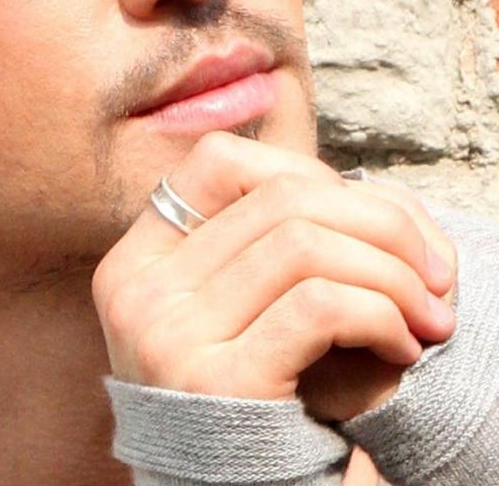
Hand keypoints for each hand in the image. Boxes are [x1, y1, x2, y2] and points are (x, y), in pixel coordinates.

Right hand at [91, 132, 455, 414]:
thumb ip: (264, 248)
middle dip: (379, 222)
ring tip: (427, 315)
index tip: (362, 220)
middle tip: (433, 269)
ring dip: (392, 274)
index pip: (215, 161)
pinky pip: (321, 305)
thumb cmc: (252, 408)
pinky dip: (383, 315)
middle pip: (279, 197)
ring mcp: (167, 333)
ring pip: (305, 243)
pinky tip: (403, 347)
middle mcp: (138, 289)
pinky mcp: (216, 381)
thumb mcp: (233, 316)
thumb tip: (370, 191)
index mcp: (136, 261)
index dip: (300, 170)